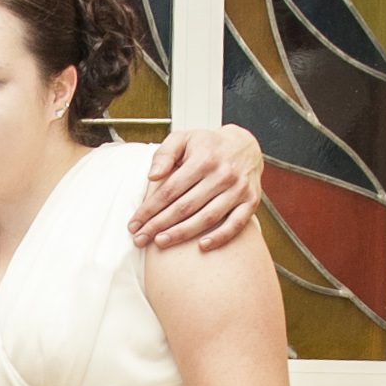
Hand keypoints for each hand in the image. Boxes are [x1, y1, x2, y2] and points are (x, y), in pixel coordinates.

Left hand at [129, 125, 262, 251]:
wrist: (245, 145)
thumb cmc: (208, 145)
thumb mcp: (184, 138)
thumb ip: (165, 154)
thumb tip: (152, 176)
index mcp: (203, 159)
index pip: (170, 190)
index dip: (149, 209)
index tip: (134, 224)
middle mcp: (222, 174)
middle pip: (185, 207)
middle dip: (159, 225)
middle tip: (141, 238)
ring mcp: (238, 189)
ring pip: (206, 217)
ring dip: (182, 233)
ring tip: (161, 242)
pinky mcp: (250, 201)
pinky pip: (235, 224)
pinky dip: (220, 237)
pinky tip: (202, 246)